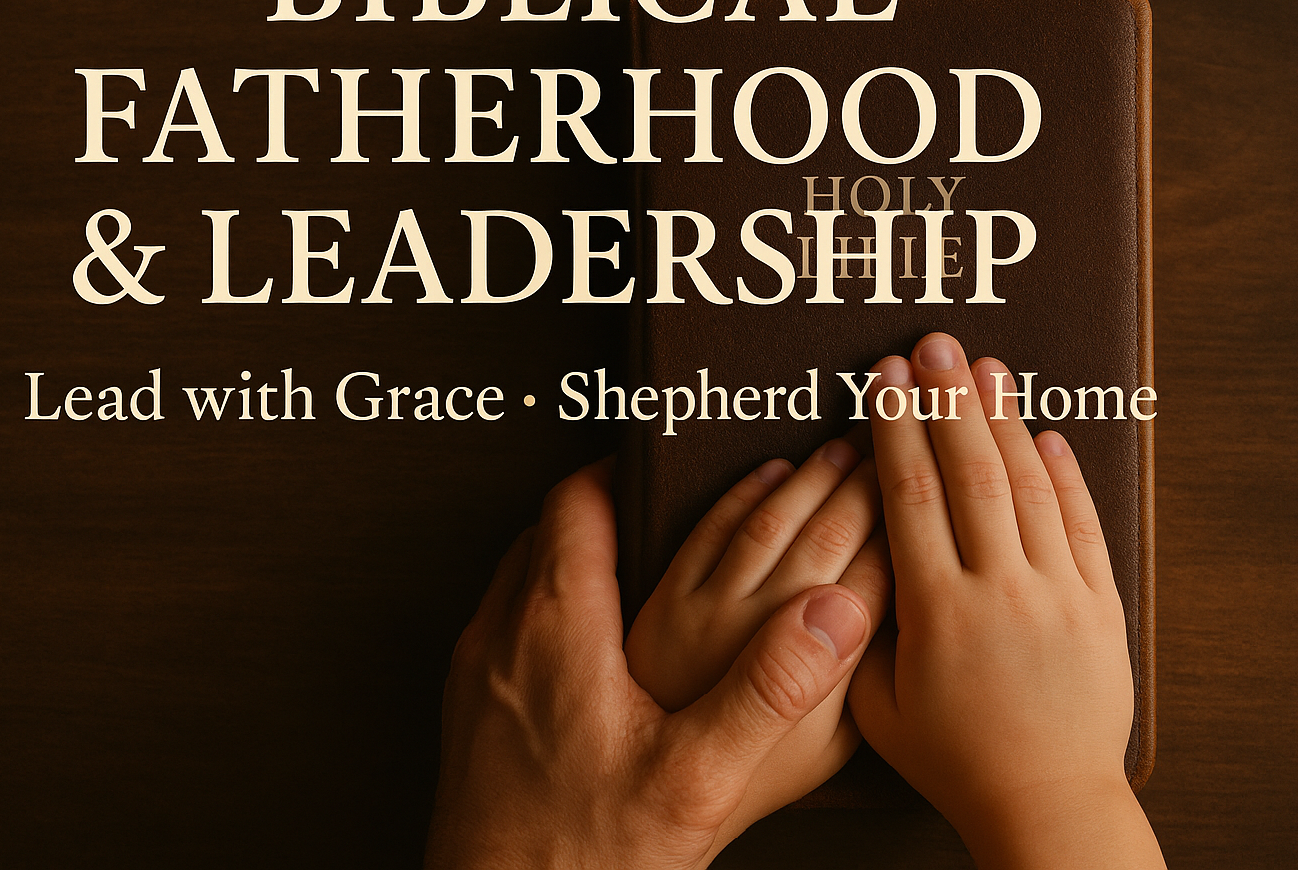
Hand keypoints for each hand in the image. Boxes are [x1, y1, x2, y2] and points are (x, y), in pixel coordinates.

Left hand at [426, 458, 878, 869]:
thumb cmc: (582, 856)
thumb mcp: (695, 777)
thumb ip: (768, 689)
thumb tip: (830, 609)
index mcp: (556, 623)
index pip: (578, 502)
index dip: (623, 473)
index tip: (662, 467)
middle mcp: (502, 632)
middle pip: (546, 532)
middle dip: (601, 512)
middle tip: (652, 513)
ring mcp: (476, 673)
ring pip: (518, 579)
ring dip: (567, 562)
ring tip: (625, 574)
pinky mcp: (467, 713)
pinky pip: (503, 629)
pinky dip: (544, 614)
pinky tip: (586, 656)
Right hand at [849, 333, 1164, 869]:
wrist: (1048, 802)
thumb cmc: (954, 759)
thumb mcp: (877, 706)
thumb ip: (862, 631)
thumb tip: (852, 564)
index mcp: (936, 612)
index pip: (910, 498)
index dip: (896, 431)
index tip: (883, 381)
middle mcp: (999, 591)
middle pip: (971, 475)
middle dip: (947, 401)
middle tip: (931, 345)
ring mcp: (1057, 595)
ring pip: (1030, 488)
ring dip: (1006, 420)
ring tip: (987, 367)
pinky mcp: (1100, 608)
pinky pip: (1083, 527)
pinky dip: (1067, 477)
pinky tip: (1049, 434)